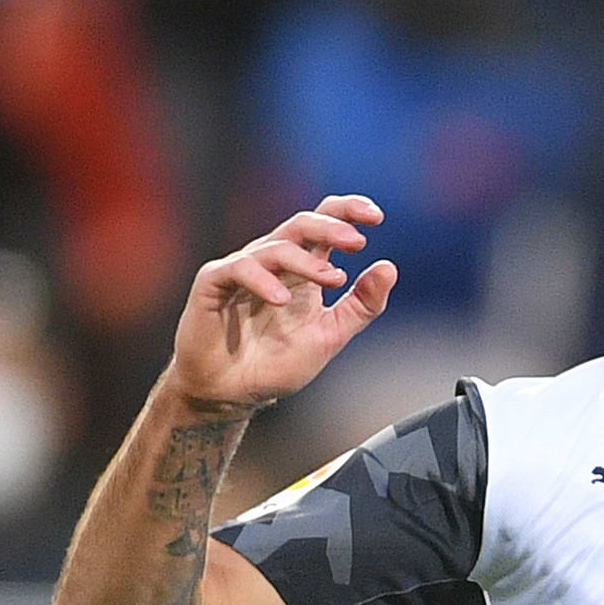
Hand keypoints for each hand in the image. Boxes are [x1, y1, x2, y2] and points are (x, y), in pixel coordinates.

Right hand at [167, 196, 397, 412]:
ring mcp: (242, 269)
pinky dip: (262, 280)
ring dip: (306, 261)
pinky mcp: (214, 283)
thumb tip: (389, 268)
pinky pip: (238, 269)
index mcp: (302, 267)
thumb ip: (362, 305)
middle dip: (331, 227)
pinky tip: (283, 299)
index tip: (376, 217)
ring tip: (332, 281)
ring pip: (274, 247)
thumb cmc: (276, 361)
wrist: (235, 393)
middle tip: (357, 241)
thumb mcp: (330, 334)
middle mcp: (272, 261)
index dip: (347, 212)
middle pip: (301, 225)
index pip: (324, 223)